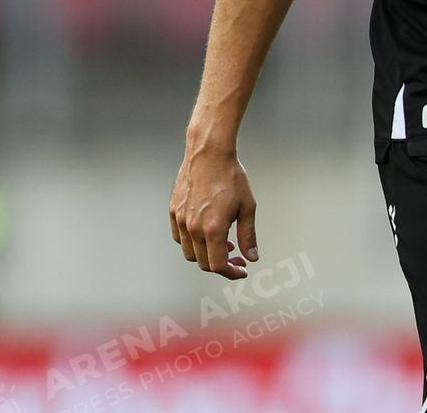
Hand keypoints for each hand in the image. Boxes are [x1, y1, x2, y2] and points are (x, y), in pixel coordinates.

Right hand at [170, 139, 258, 278]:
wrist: (209, 153)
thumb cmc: (231, 176)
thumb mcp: (247, 207)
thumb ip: (248, 235)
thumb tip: (252, 257)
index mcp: (213, 229)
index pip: (218, 265)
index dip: (231, 273)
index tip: (241, 270)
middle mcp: (194, 228)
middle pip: (204, 263)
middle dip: (222, 265)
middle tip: (237, 258)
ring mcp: (181, 220)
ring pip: (190, 253)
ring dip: (206, 255)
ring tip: (223, 243)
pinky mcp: (174, 211)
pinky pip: (180, 238)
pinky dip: (192, 243)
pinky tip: (206, 233)